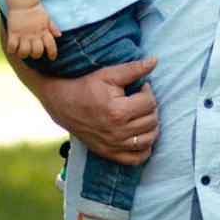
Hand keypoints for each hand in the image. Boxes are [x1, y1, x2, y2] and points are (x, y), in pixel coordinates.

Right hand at [1, 33, 160, 164]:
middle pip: (152, 121)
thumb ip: (134, 68)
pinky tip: (141, 134)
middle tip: (140, 99)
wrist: (64, 104)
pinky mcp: (109, 153)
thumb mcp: (109, 74)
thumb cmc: (87, 86)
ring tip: (141, 114)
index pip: (150, 103)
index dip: (148, 91)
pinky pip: (136, 159)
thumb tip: (155, 60)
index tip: (140, 86)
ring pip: (148, 139)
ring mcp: (114, 146)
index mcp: (118, 112)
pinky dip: (144, 149)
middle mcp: (117, 132)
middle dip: (150, 107)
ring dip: (151, 125)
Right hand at [5, 4, 59, 59]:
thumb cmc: (36, 10)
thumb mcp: (47, 18)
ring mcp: (23, 35)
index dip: (52, 53)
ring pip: (24, 52)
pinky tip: (13, 48)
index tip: (52, 58)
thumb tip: (59, 36)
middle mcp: (34, 35)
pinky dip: (12, 50)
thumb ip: (53, 28)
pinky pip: (12, 47)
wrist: (23, 2)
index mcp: (44, 31)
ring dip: (24, 54)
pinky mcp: (13, 33)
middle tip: (33, 52)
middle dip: (36, 55)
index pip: (51, 45)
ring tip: (23, 51)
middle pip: (37, 52)